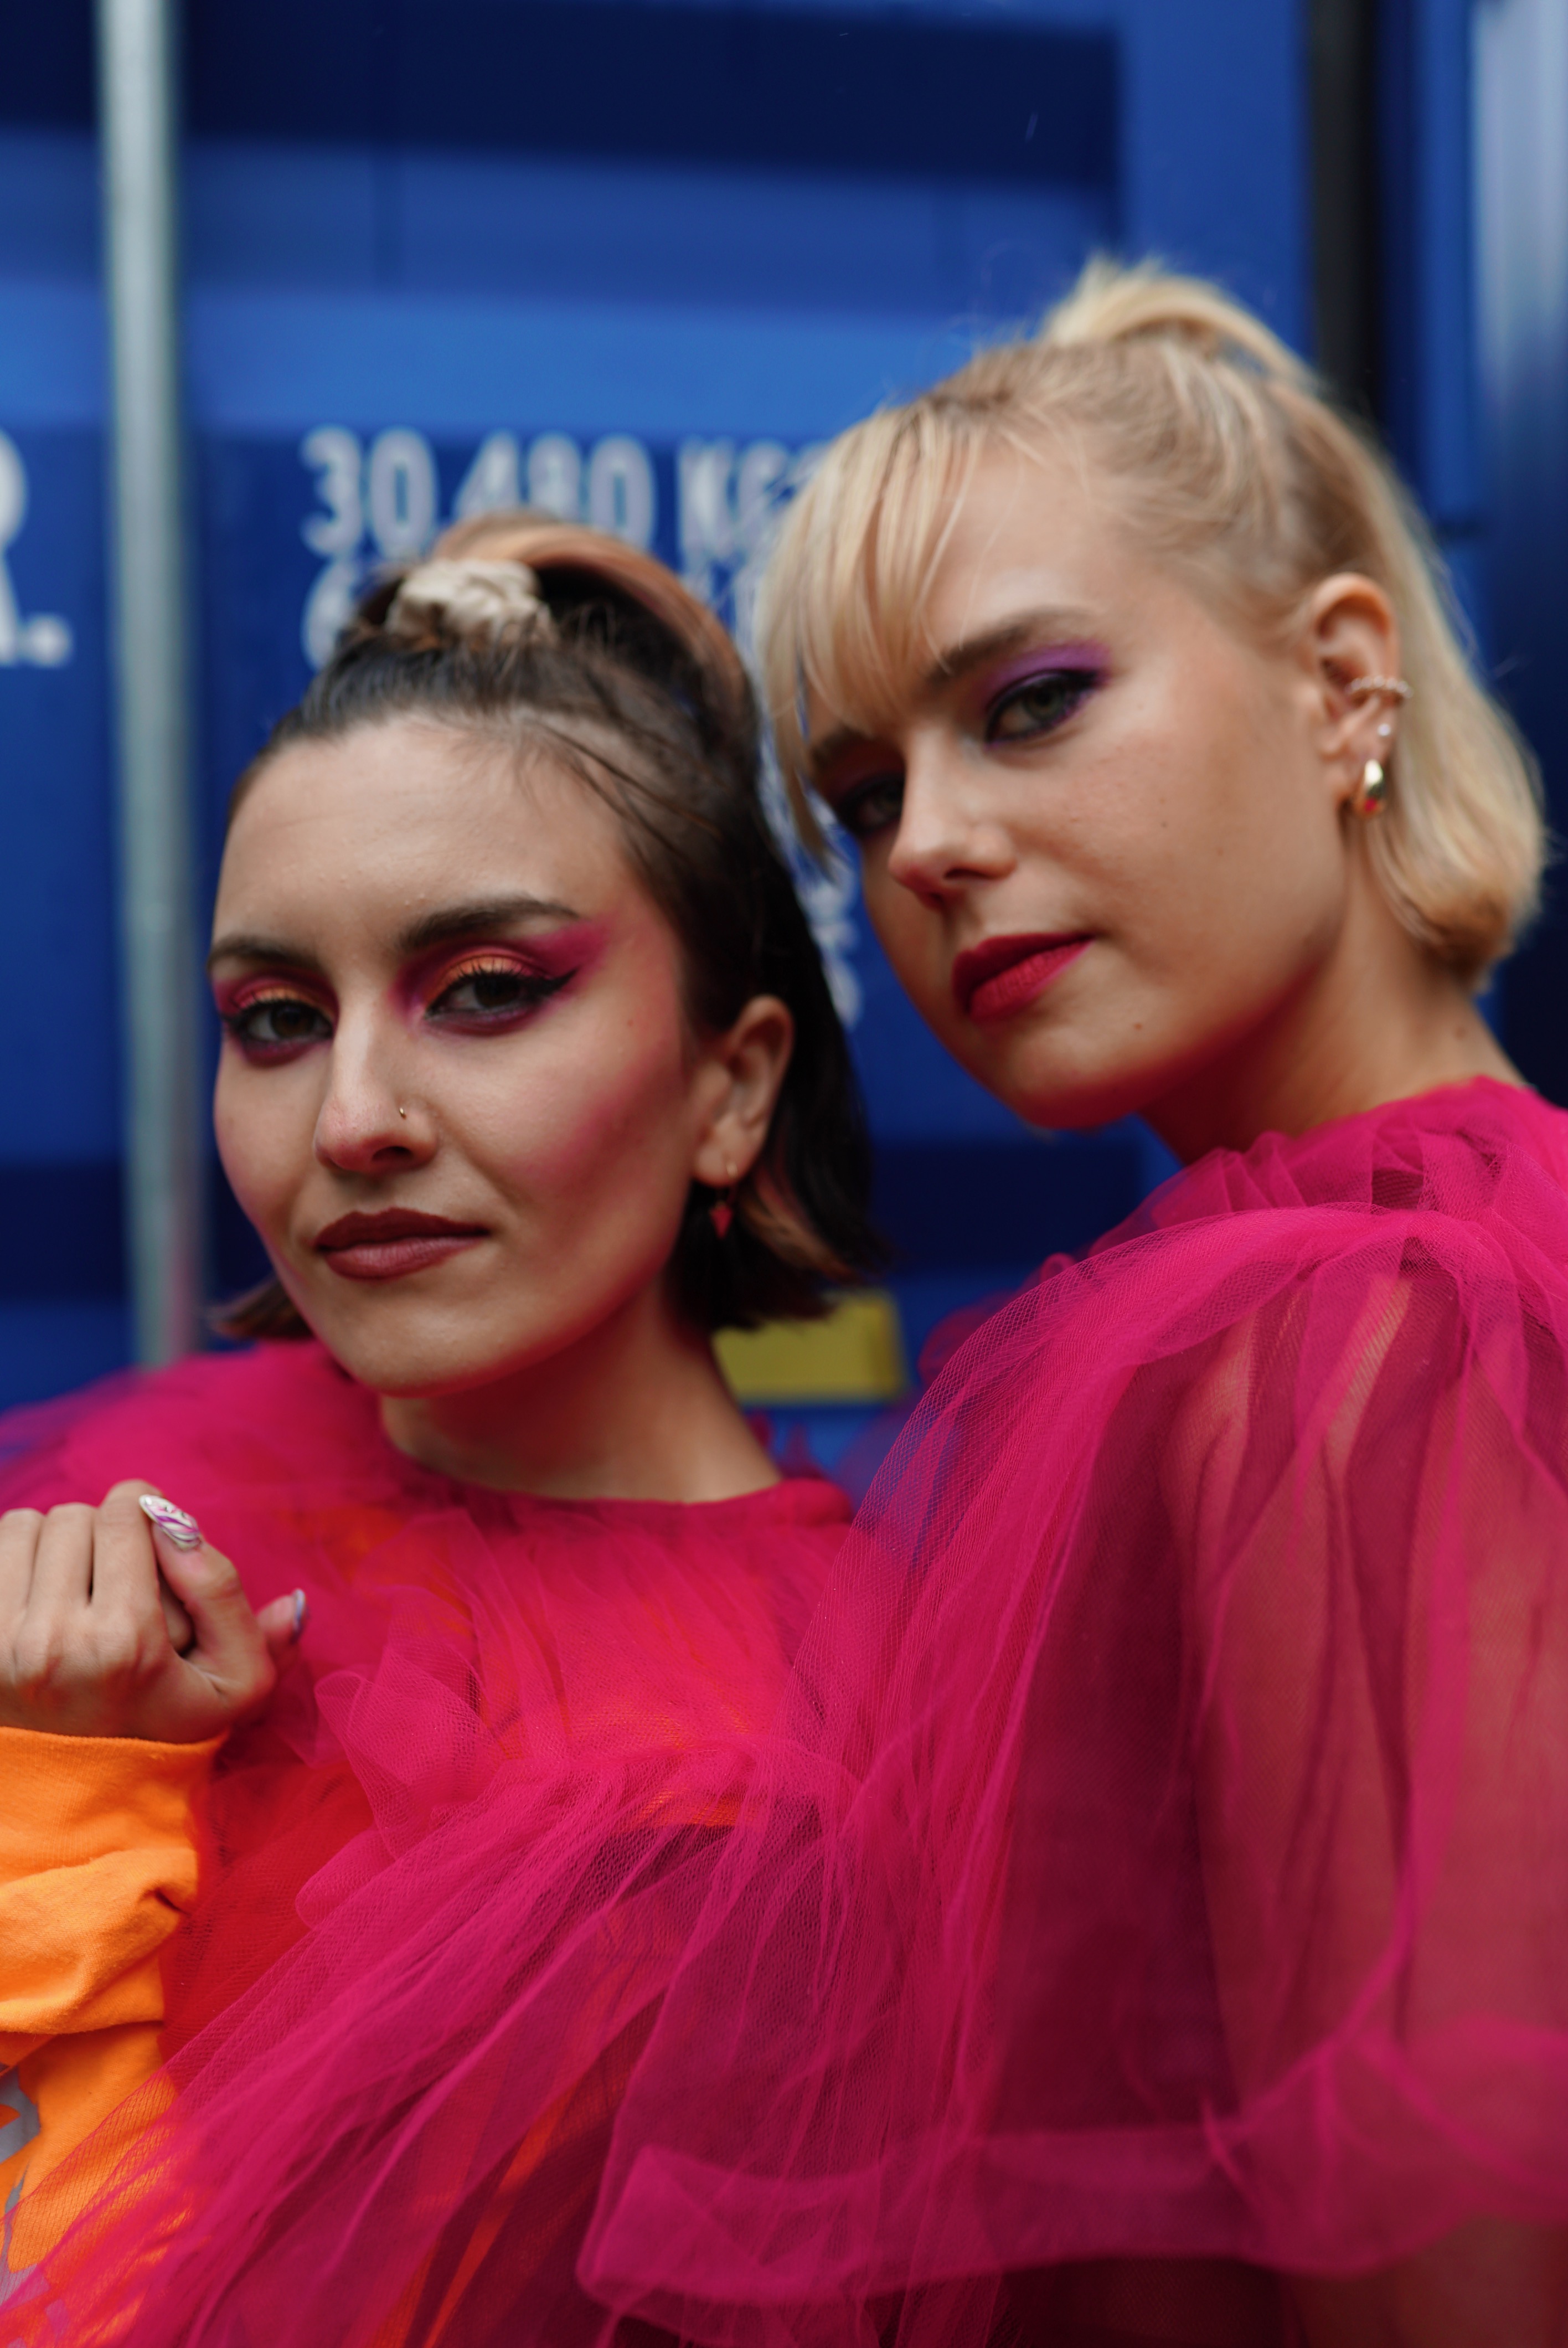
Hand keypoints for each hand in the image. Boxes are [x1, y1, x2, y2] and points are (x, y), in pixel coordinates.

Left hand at [0, 1480, 305, 1741]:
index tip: (158, 1546)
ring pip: (29, 1526)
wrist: (71, 1792)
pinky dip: (19, 1562)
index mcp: (127, 1647)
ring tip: (77, 1595)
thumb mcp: (232, 1691)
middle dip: (104, 1536)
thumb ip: (261, 1634)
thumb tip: (294, 1599)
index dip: (151, 1517)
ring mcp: (3, 1647)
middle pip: (76, 1515)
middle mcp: (55, 1645)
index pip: (127, 1510)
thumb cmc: (159, 1727)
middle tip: (117, 1584)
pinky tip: (39, 1603)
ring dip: (56, 1548)